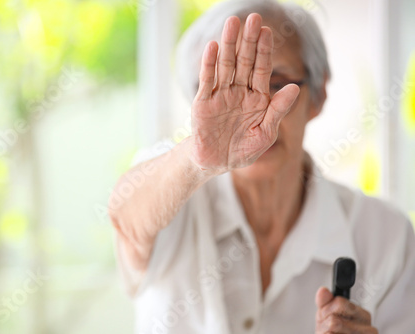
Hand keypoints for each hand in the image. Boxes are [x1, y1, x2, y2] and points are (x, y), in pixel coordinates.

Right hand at [190, 14, 299, 171]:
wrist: (216, 164)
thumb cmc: (243, 150)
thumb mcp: (265, 134)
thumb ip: (278, 110)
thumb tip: (296, 87)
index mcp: (257, 98)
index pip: (262, 69)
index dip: (264, 51)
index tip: (267, 31)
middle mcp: (239, 92)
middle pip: (244, 62)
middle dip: (248, 41)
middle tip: (253, 18)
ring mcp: (221, 95)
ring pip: (226, 66)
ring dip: (229, 44)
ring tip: (232, 23)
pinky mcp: (203, 103)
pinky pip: (207, 81)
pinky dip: (209, 64)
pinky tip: (213, 47)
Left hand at [315, 287, 377, 333]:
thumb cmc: (334, 333)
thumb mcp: (327, 315)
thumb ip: (325, 303)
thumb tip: (323, 290)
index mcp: (363, 315)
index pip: (340, 303)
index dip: (327, 310)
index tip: (326, 316)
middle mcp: (369, 329)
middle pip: (334, 320)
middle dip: (324, 324)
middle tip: (327, 329)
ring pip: (333, 329)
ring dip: (324, 332)